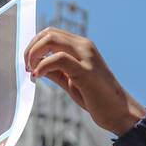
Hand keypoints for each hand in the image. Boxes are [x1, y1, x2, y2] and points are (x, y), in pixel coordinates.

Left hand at [23, 29, 145, 135]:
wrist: (119, 112)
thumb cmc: (96, 98)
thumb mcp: (70, 81)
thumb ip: (55, 70)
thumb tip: (35, 65)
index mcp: (81, 46)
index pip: (51, 33)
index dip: (34, 44)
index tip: (28, 63)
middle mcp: (84, 46)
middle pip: (48, 33)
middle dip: (30, 48)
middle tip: (26, 67)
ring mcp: (86, 57)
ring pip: (51, 40)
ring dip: (33, 54)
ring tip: (31, 72)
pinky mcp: (86, 71)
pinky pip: (58, 59)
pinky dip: (42, 66)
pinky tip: (37, 77)